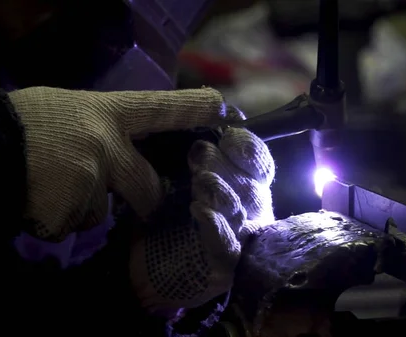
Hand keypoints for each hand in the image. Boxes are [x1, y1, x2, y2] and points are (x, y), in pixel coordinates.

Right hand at [9, 86, 226, 241]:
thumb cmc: (22, 121)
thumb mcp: (67, 109)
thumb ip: (100, 127)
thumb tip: (124, 145)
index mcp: (107, 113)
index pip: (160, 109)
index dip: (193, 110)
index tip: (223, 111)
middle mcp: (108, 146)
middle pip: (149, 188)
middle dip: (144, 200)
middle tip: (131, 198)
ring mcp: (91, 180)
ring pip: (102, 211)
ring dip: (83, 206)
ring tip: (51, 186)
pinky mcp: (69, 210)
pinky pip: (74, 225)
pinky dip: (60, 219)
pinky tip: (39, 201)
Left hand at [129, 106, 275, 314]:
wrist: (144, 266)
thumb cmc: (169, 215)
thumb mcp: (182, 178)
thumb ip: (198, 157)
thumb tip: (201, 132)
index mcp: (247, 186)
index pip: (261, 165)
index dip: (249, 149)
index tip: (228, 136)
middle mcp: (251, 212)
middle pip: (251, 187)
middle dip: (227, 168)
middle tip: (200, 154)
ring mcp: (241, 241)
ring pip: (241, 213)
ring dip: (221, 192)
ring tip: (201, 180)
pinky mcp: (224, 267)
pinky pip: (227, 246)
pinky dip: (215, 228)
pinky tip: (199, 211)